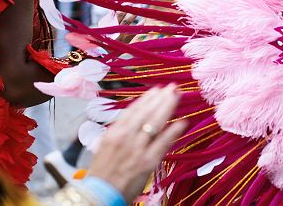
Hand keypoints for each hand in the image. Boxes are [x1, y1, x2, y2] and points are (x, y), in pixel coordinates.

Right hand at [86, 85, 186, 202]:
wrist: (99, 195)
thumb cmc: (101, 172)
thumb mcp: (104, 146)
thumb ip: (119, 132)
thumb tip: (133, 120)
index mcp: (115, 131)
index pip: (133, 109)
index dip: (147, 98)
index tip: (157, 89)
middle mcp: (126, 136)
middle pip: (147, 112)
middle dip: (161, 97)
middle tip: (172, 87)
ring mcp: (138, 148)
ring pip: (156, 122)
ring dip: (168, 106)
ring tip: (178, 95)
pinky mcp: (148, 161)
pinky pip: (164, 142)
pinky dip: (174, 130)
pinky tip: (183, 121)